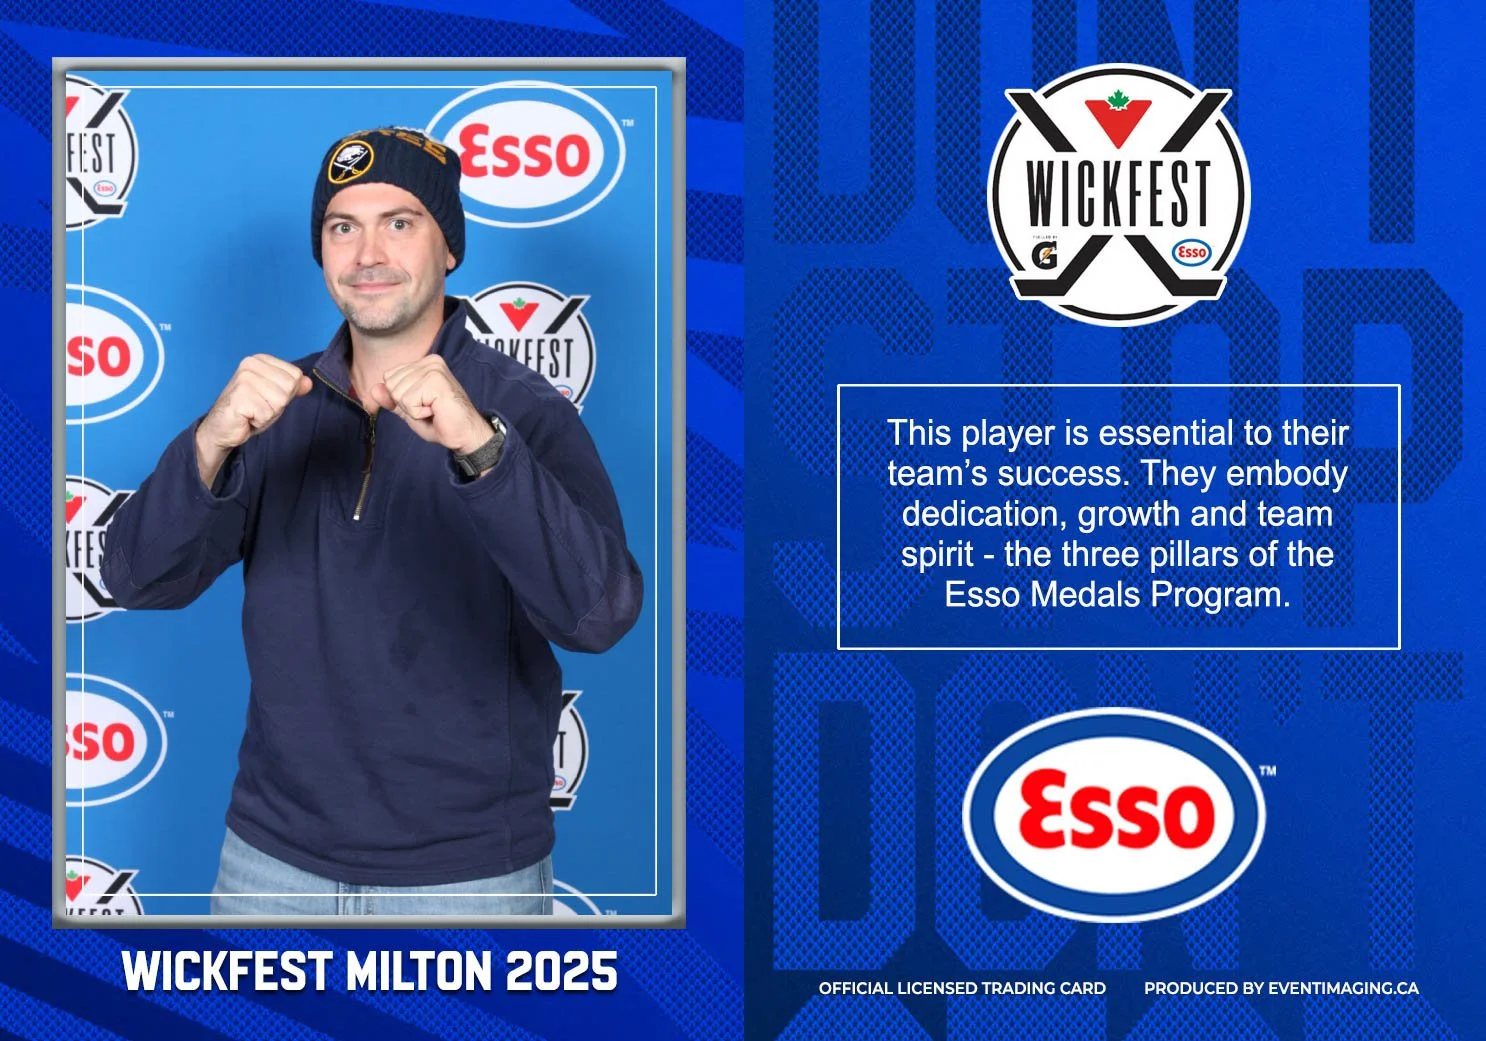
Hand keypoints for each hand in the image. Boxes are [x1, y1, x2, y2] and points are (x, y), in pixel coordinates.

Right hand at [196, 355, 311, 485]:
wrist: (222, 428)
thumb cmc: (249, 411)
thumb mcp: (275, 396)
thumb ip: (292, 387)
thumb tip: (308, 382)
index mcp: (260, 360)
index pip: (295, 375)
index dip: (286, 393)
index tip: (267, 397)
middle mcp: (251, 365)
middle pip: (289, 387)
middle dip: (278, 404)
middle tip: (259, 407)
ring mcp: (244, 379)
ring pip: (280, 401)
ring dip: (269, 413)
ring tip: (253, 412)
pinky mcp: (240, 396)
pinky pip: (267, 413)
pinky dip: (260, 421)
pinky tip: (247, 417)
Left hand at [369, 355, 489, 453]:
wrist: (464, 435)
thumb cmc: (441, 422)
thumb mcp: (409, 410)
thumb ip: (391, 399)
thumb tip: (374, 389)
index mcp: (423, 364)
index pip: (389, 377)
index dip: (400, 398)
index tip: (423, 404)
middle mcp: (429, 361)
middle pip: (391, 384)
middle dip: (406, 404)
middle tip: (429, 409)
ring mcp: (433, 369)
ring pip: (398, 393)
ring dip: (413, 410)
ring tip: (434, 410)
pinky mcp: (436, 380)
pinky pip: (408, 401)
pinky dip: (419, 413)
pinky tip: (436, 411)